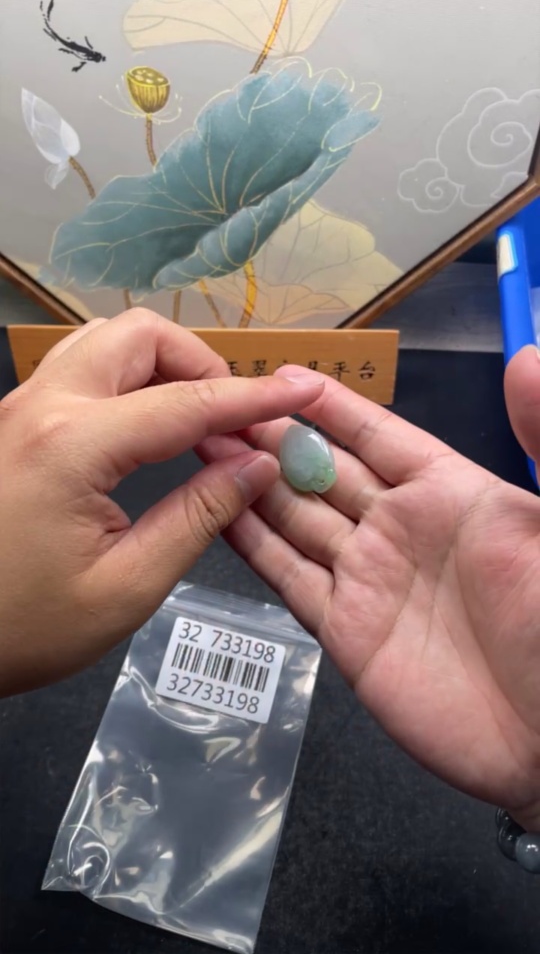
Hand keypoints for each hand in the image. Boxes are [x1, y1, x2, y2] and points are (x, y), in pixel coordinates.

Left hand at [0, 310, 323, 695]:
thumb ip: (198, 517)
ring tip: (196, 421)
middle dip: (200, 364)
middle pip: (138, 336)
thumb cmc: (24, 628)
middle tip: (233, 420)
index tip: (302, 393)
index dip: (254, 398)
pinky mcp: (12, 423)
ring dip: (161, 366)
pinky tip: (147, 428)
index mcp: (72, 446)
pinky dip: (128, 381)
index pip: (186, 403)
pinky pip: (79, 371)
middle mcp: (42, 407)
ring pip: (104, 343)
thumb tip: (257, 465)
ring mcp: (19, 409)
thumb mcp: (125, 588)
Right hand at [199, 347, 539, 829]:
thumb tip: (524, 357)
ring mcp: (368, 579)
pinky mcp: (344, 630)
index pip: (378, 434)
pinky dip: (252, 546)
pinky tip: (214, 512)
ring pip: (295, 518)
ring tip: (200, 446)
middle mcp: (400, 527)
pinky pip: (288, 577)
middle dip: (271, 437)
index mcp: (451, 492)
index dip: (331, 405)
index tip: (280, 375)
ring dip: (250, 482)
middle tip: (215, 406)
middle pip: (324, 471)